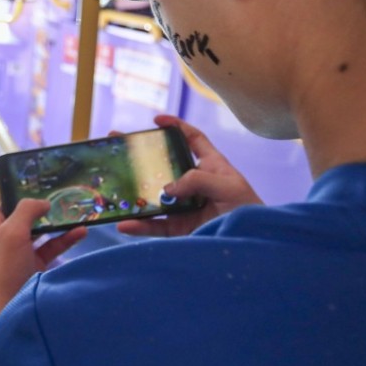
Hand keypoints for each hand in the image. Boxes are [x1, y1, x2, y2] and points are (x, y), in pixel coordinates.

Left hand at [0, 167, 85, 365]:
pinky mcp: (32, 264)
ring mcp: (17, 248)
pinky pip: (50, 245)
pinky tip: (81, 231)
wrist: (6, 311)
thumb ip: (26, 210)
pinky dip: (65, 238)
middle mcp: (0, 231)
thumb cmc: (2, 269)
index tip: (2, 167)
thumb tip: (41, 202)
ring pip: (35, 225)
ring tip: (73, 206)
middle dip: (31, 195)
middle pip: (12, 205)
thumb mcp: (12, 232)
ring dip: (53, 216)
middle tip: (51, 184)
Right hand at [116, 114, 263, 237]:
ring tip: (111, 186)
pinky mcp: (180, 229)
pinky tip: (123, 223)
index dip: (176, 126)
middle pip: (164, 166)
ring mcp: (185, 207)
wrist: (254, 246)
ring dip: (133, 192)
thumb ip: (197, 180)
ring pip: (153, 197)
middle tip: (119, 145)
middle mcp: (195, 185)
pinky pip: (154, 226)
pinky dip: (138, 226)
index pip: (193, 140)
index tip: (156, 120)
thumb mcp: (228, 187)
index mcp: (212, 167)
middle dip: (141, 156)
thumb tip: (167, 189)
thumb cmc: (249, 212)